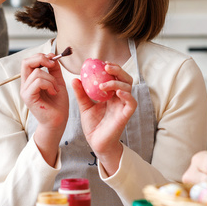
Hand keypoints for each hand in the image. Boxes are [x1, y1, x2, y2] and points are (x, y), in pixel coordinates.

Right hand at [19, 52, 69, 166]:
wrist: (58, 121)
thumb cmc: (58, 104)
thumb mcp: (57, 81)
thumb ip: (54, 69)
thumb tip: (52, 55)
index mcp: (30, 80)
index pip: (29, 61)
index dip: (41, 56)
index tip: (53, 60)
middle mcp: (25, 85)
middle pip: (26, 62)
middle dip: (41, 59)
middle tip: (53, 65)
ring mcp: (25, 91)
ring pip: (37, 73)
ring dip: (51, 78)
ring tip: (55, 89)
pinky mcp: (28, 98)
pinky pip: (38, 82)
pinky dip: (49, 84)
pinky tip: (53, 92)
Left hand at [72, 62, 136, 176]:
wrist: (96, 143)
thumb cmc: (93, 125)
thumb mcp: (85, 106)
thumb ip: (81, 93)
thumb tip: (75, 79)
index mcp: (111, 94)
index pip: (115, 76)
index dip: (111, 68)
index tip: (101, 63)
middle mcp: (119, 98)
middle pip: (125, 78)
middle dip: (117, 70)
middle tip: (105, 67)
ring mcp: (124, 105)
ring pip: (129, 87)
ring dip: (117, 82)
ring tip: (103, 85)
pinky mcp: (126, 114)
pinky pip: (131, 102)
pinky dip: (127, 95)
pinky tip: (117, 92)